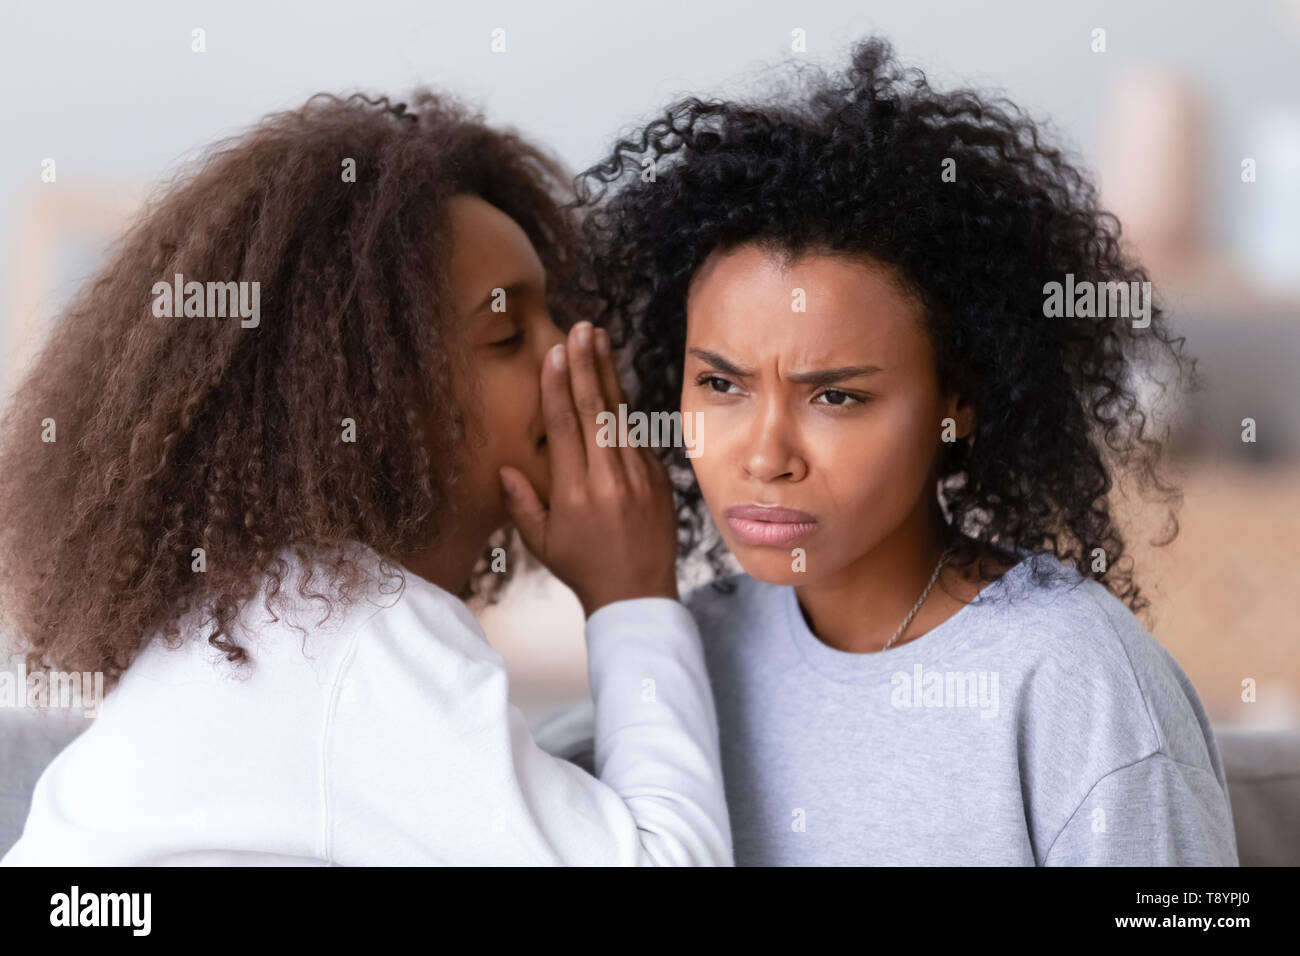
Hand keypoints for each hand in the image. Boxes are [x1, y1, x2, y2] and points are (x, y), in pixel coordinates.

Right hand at [499, 321, 678, 617]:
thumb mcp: (541, 542)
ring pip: (621, 416)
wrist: (637, 594)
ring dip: (609, 373)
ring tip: (599, 339)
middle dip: (587, 365)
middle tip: (581, 328)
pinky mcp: (658, 478)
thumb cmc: (582, 568)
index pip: (565, 427)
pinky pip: (638, 435)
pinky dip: (625, 406)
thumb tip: (505, 467)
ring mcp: (638, 477)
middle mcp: (608, 480)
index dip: (558, 387)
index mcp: (574, 493)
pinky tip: (615, 379)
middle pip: (596, 410)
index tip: (554, 354)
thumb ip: (522, 502)